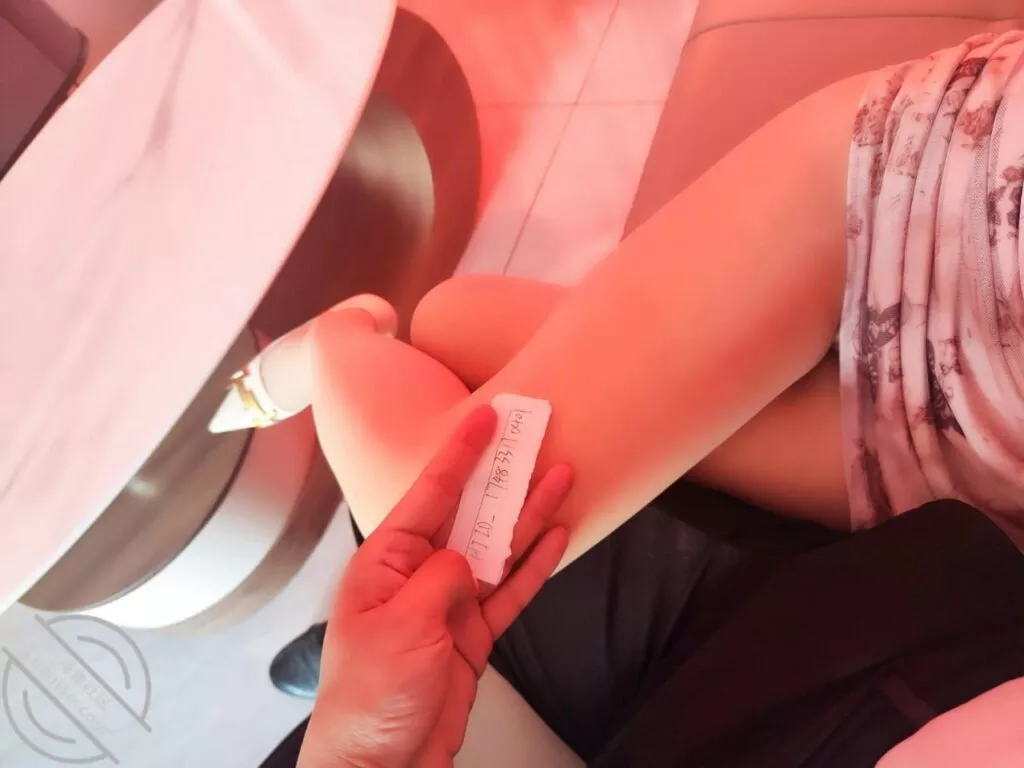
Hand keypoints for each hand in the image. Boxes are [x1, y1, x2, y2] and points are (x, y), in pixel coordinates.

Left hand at [298, 406, 572, 767]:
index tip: (485, 418)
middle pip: (470, 515)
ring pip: (497, 549)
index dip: (460, 453)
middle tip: (535, 440)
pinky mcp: (472, 636)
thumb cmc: (368, 700)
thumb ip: (442, 578)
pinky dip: (534, 566)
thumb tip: (466, 559)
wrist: (381, 766)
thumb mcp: (404, 625)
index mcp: (387, 563)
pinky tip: (556, 538)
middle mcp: (418, 576)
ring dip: (529, 516)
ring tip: (562, 479)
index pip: (429, 493)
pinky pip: (509, 591)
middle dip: (503, 477)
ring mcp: (448, 605)